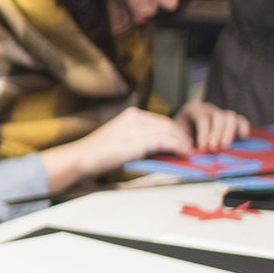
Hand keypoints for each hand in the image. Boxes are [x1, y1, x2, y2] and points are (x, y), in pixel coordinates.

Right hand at [47, 107, 194, 189]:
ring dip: (184, 142)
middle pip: (168, 124)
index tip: (183, 140)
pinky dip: (179, 147)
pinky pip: (166, 141)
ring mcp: (138, 128)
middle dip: (182, 136)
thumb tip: (159, 147)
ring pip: (170, 132)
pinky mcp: (140, 140)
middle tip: (191, 147)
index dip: (175, 131)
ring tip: (191, 151)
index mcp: (131, 115)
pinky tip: (184, 153)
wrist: (82, 157)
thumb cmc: (98, 153)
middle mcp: (136, 118)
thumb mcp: (120, 139)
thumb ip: (138, 139)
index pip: (161, 120)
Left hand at [175, 100, 248, 150]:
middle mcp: (209, 108)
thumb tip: (189, 150)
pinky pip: (240, 120)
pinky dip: (243, 127)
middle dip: (217, 133)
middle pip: (218, 116)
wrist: (185, 127)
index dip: (204, 133)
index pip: (202, 117)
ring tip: (224, 146)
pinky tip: (243, 137)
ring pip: (230, 117)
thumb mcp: (177, 133)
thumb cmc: (181, 131)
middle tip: (214, 148)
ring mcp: (221, 113)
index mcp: (194, 108)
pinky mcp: (231, 120)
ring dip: (229, 133)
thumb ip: (183, 139)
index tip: (203, 147)